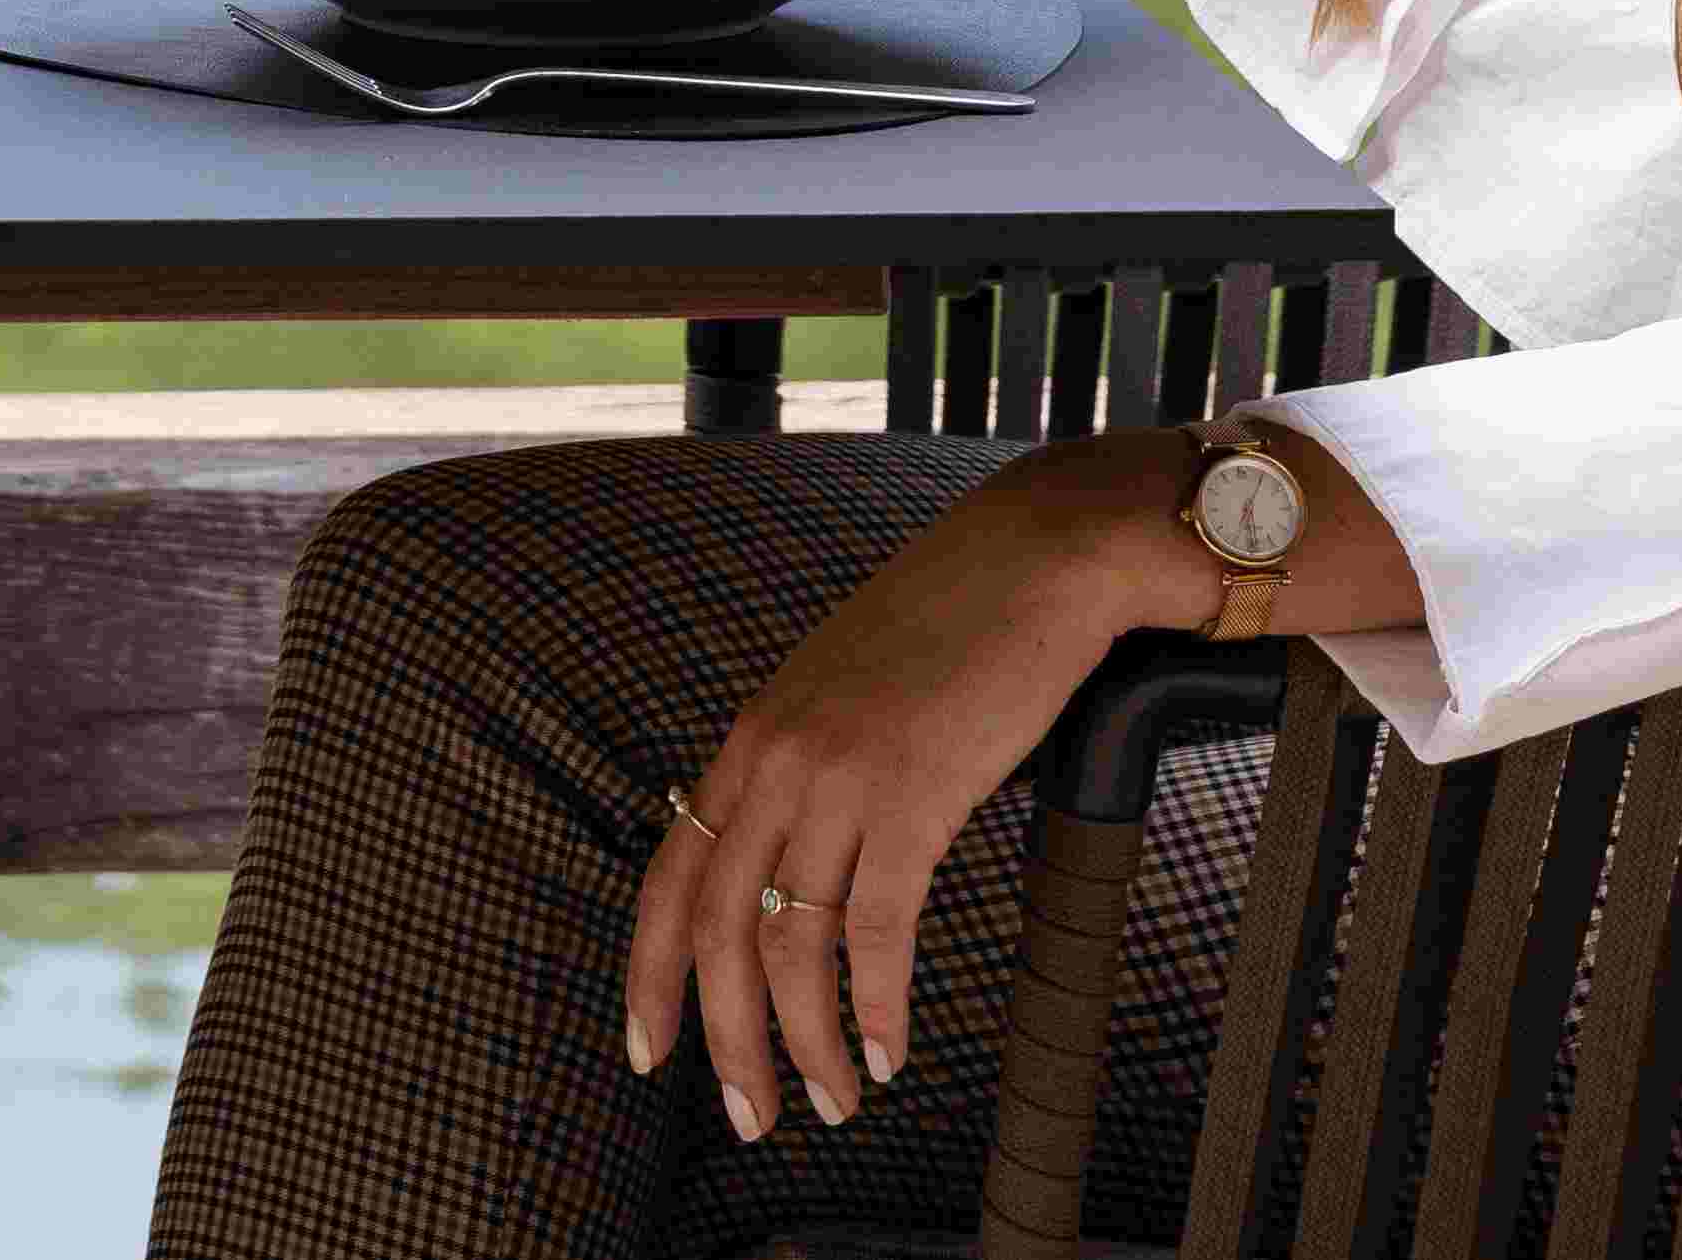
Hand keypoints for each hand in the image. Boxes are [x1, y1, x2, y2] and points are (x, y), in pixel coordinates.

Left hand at [626, 454, 1157, 1140]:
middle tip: (751, 1118)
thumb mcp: (843, 696)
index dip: (650, 975)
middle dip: (728, 1040)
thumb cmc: (950, 632)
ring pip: (790, 941)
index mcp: (751, 740)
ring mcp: (839, 776)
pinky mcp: (914, 793)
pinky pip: (876, 926)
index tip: (649, 1054)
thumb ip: (804, 768)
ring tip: (831, 1102)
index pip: (668, 877)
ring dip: (806, 1041)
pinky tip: (886, 1052)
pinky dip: (874, 1005)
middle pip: (716, 929)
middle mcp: (776, 759)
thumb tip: (790, 861)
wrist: (1032, 564)